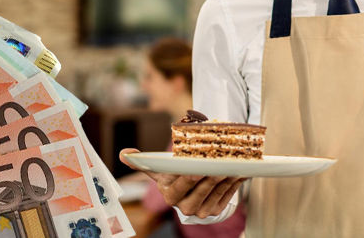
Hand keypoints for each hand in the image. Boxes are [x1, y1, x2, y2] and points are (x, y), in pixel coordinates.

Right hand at [120, 148, 245, 218]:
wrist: (190, 192)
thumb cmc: (173, 176)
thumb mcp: (159, 171)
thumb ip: (143, 163)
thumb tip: (123, 153)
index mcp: (170, 195)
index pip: (180, 187)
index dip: (189, 178)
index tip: (196, 169)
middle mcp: (185, 206)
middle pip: (201, 188)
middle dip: (211, 175)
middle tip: (220, 162)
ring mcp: (202, 211)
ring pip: (217, 190)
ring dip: (226, 176)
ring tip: (233, 163)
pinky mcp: (216, 210)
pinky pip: (228, 194)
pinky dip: (235, 182)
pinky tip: (240, 170)